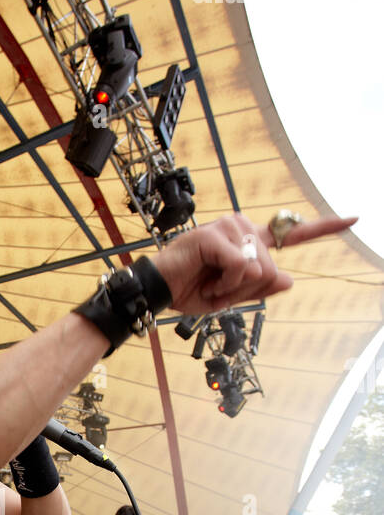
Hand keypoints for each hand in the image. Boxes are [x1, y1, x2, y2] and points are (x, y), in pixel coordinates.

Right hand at [154, 213, 357, 315]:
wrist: (160, 292)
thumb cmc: (190, 290)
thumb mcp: (232, 297)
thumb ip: (261, 288)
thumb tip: (289, 279)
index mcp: (250, 242)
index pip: (291, 234)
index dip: (325, 227)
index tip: (355, 217)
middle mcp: (243, 228)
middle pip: (273, 268)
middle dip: (248, 289)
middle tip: (218, 290)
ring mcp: (230, 227)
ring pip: (260, 268)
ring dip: (234, 287)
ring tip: (210, 283)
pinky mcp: (217, 234)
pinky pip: (242, 267)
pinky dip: (226, 284)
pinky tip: (208, 281)